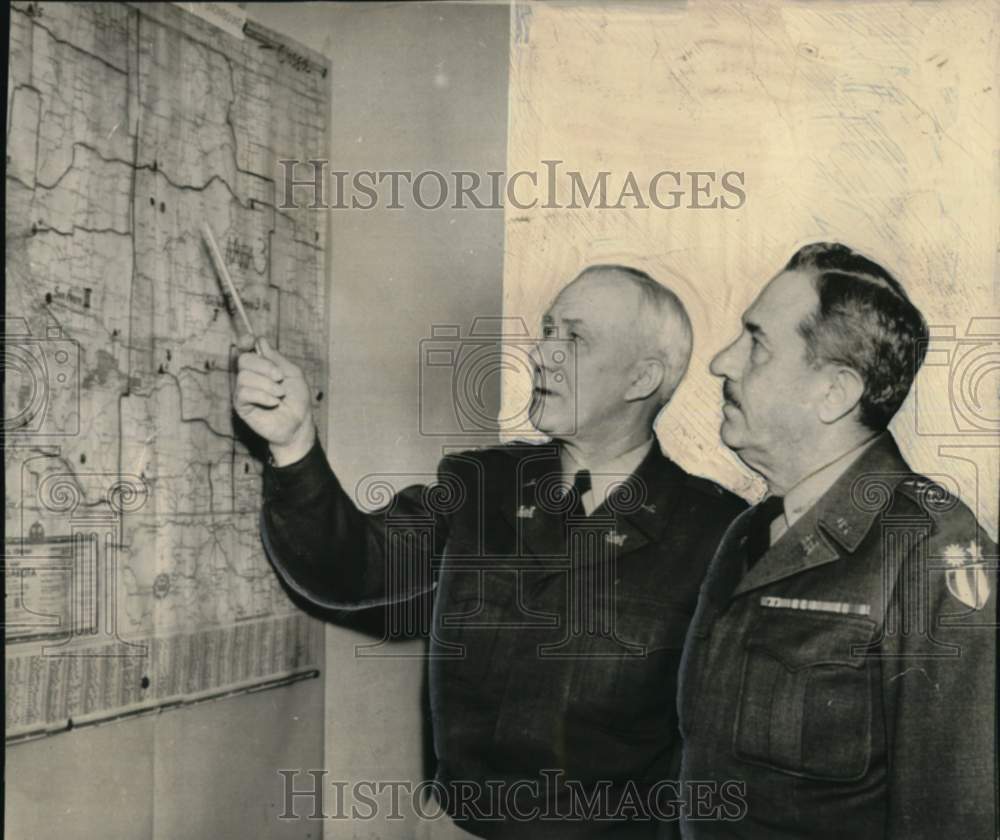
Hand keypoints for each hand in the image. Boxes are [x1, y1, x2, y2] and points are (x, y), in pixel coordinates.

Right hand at [234, 337, 314, 464]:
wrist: (299, 423)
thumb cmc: (297, 400)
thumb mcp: (293, 374)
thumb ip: (277, 359)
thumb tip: (261, 342)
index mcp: (262, 367)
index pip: (246, 350)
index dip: (245, 342)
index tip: (251, 340)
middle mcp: (250, 377)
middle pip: (244, 360)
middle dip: (264, 366)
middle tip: (280, 378)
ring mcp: (244, 391)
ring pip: (244, 377)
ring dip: (267, 384)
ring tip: (280, 394)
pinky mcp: (241, 406)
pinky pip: (244, 393)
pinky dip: (262, 396)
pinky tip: (274, 402)